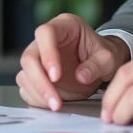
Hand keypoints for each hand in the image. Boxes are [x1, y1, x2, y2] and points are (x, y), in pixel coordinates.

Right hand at [16, 13, 130, 110]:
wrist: (100, 66)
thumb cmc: (103, 55)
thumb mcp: (108, 58)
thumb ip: (96, 65)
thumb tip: (80, 76)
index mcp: (63, 26)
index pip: (45, 33)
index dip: (47, 54)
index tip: (56, 76)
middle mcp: (45, 40)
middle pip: (29, 56)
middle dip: (40, 81)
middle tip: (55, 101)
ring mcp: (38, 58)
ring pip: (25, 74)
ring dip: (38, 93)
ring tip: (56, 106)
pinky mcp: (36, 75)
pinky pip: (27, 87)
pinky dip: (36, 99)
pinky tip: (51, 105)